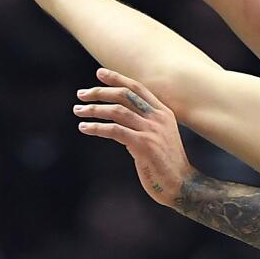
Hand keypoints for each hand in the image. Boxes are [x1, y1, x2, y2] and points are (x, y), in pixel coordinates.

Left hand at [75, 69, 193, 207]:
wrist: (182, 185)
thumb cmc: (167, 164)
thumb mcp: (160, 137)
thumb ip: (144, 125)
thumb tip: (119, 120)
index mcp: (164, 113)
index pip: (137, 88)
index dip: (117, 78)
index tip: (99, 73)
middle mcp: (158, 118)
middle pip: (124, 95)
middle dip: (100, 92)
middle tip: (81, 94)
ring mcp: (151, 130)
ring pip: (117, 110)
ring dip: (94, 109)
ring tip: (78, 111)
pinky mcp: (144, 145)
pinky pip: (114, 130)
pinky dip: (96, 127)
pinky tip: (84, 128)